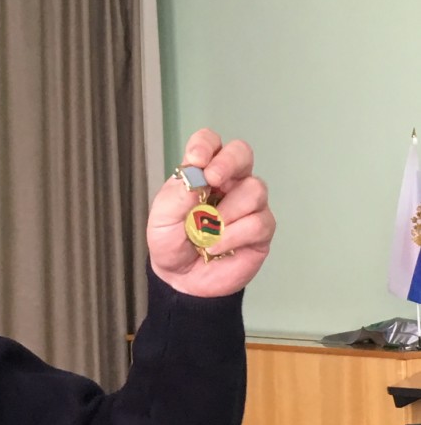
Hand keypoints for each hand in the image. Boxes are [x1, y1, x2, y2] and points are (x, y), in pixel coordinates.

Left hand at [147, 129, 275, 296]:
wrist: (182, 281)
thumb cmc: (171, 244)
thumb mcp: (162, 218)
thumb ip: (178, 195)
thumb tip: (199, 174)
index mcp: (202, 173)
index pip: (210, 143)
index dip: (206, 145)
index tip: (196, 160)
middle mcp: (229, 183)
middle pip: (242, 153)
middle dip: (229, 162)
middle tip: (214, 179)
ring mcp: (248, 205)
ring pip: (254, 189)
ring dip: (226, 213)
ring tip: (206, 233)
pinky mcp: (261, 230)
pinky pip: (258, 222)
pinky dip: (234, 235)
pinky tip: (217, 246)